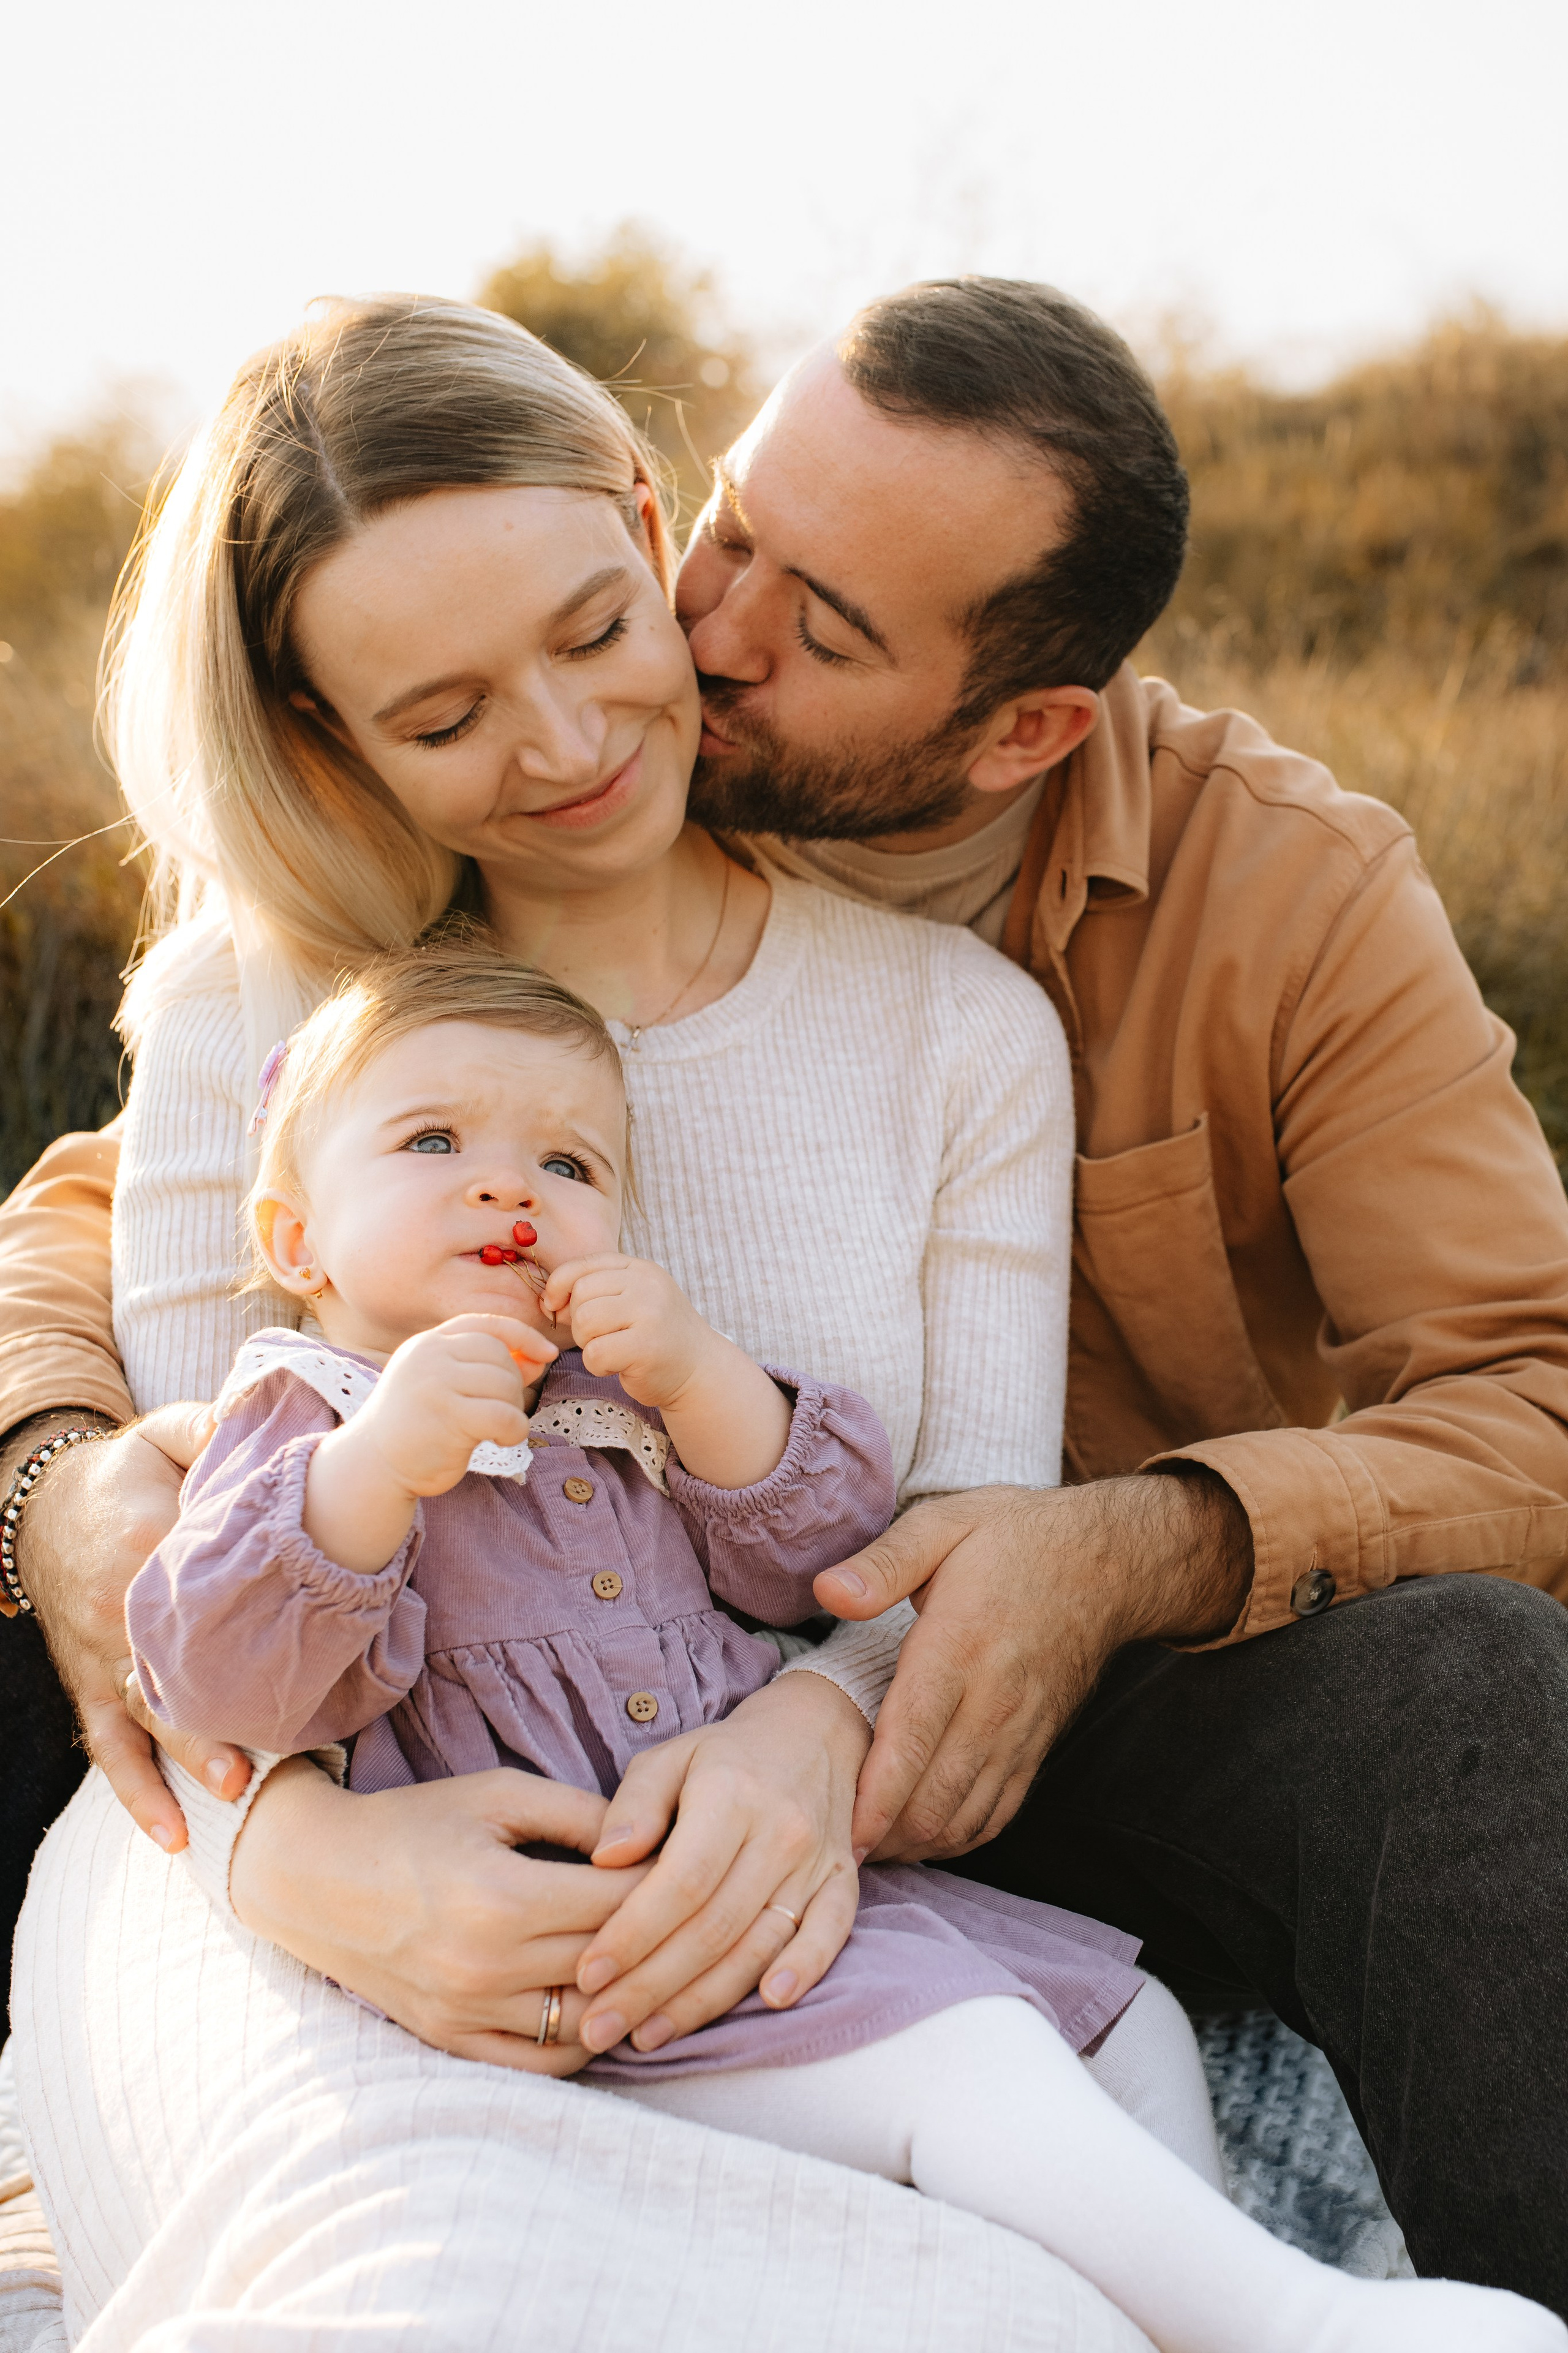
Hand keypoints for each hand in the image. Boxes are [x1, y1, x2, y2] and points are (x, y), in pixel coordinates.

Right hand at [11, 1403, 250, 1851]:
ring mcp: (102, 1657)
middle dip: (219, 1712)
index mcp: (146, 1546)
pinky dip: (137, 1795)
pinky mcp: (89, 1687)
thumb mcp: (164, 1434)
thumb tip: (252, 1421)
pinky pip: (108, 1749)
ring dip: (185, 1759)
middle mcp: (121, 1610)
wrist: (46, 1509)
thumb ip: (210, 1425)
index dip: (254, 1609)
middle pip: (174, 1669)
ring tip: (234, 1791)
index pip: (205, 1585)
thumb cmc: (125, 1473)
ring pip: (145, 1719)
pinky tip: (173, 1838)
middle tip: (271, 1753)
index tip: (306, 1634)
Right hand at [229, 1758, 650, 2073]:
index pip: (618, 1905)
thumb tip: (649, 1840)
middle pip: (609, 1963)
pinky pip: (543, 2062)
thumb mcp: (498, 1795)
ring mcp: (467, 2012)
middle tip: (692, 1912)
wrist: (316, 1878)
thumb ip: (579, 1815)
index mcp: (502, 1898)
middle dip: (660, 1937)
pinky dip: (584, 2040)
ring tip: (657, 1958)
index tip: (695, 1864)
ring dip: (628, 1994)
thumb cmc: (415, 1823)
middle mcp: (486, 1966)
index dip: (666, 1884)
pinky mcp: (452, 2040)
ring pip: (585, 2022)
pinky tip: (604, 2004)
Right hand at [346, 1314, 555, 1496]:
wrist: (373, 1465)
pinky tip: (503, 1441)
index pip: (486, 1324)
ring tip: (499, 1428)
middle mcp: (430, 1355)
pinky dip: (515, 1430)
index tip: (546, 1354)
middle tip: (503, 1412)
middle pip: (499, 1355)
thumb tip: (540, 1356)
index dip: (523, 1335)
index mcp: (428, 1343)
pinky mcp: (448, 1416)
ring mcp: (436, 1383)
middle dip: (514, 1383)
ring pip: (505, 1384)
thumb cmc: (416, 1426)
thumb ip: (486, 1368)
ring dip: (514, 1410)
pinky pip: (504, 1416)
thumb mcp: (445, 1385)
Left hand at [541, 1253, 720, 1409]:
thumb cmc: (654, 1337)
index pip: (583, 1265)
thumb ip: (594, 1291)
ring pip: (585, 1322)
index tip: (556, 1307)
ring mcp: (650, 1314)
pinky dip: (598, 1366)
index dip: (559, 1286)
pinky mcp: (646, 1347)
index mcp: (640, 1269)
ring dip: (588, 1344)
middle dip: (578, 1321)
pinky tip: (618, 1366)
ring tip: (612, 1350)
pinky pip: (595, 1353)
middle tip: (602, 1337)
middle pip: (580, 1295)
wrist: (698, 1370)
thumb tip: (547, 1301)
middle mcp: (647, 1285)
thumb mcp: (630, 1301)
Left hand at [571, 1669, 868, 2053]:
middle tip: (598, 2028)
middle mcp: (780, 1831)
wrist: (812, 1735)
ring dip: (702, 2001)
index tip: (588, 1974)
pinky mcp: (844, 1881)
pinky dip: (804, 1970)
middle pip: (713, 1928)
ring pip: (759, 1945)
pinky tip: (768, 2003)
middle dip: (650, 1987)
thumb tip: (602, 1858)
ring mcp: (817, 1861)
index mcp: (731, 1795)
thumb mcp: (669, 1757)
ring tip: (646, 2036)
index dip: (632, 1934)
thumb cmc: (723, 1756)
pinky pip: (829, 1934)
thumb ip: (635, 1804)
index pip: (680, 1882)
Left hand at [814, 1472, 1252, 1862]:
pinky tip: (920, 1835)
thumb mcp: (943, 1523)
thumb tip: (827, 1591)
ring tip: (868, 1845)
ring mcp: (1019, 1732)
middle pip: (935, 1796)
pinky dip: (956, 1837)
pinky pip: (996, 1813)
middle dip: (884, 1833)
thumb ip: (883, 1562)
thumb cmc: (1014, 1539)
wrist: (1107, 1563)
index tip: (843, 1832)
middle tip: (833, 1842)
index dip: (876, 1796)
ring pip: (964, 1816)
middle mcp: (993, 1701)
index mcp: (960, 1645)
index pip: (913, 1739)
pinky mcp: (1036, 1747)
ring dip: (915, 1842)